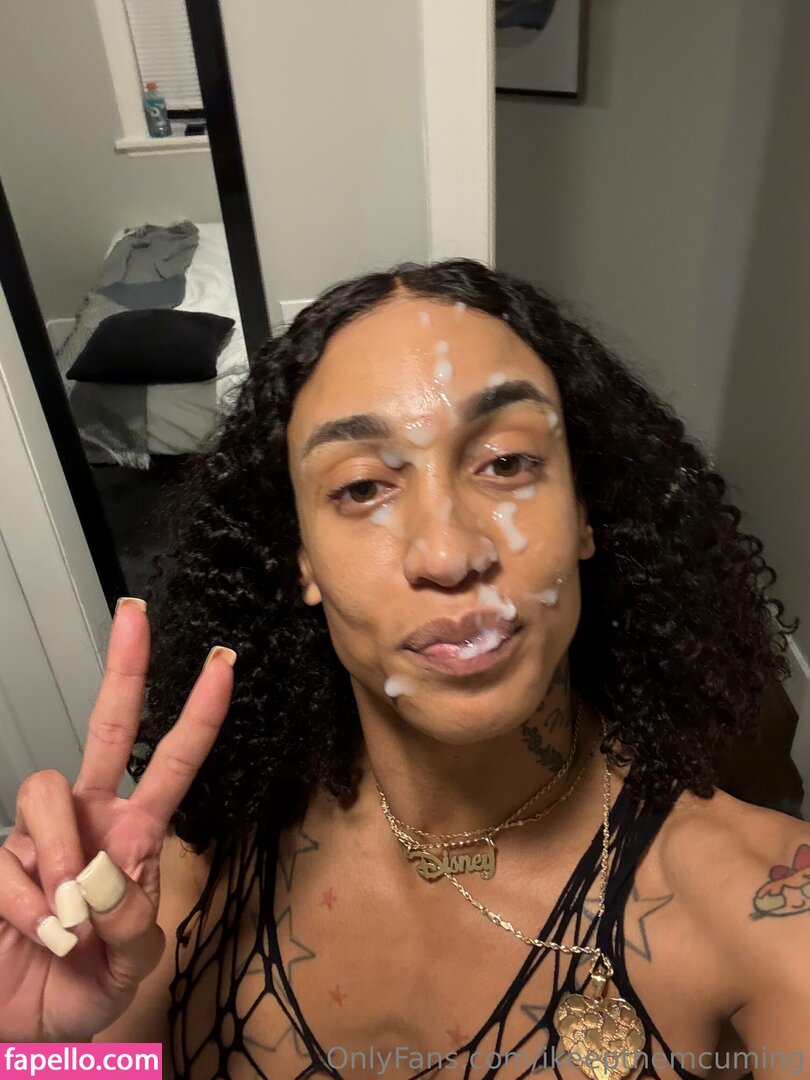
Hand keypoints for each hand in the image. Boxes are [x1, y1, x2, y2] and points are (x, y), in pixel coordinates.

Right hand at [0, 598, 234, 1039]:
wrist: (26, 1026)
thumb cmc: (85, 985)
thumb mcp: (132, 965)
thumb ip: (135, 926)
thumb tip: (105, 883)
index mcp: (134, 834)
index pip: (171, 762)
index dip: (199, 715)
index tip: (223, 665)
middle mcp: (89, 819)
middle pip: (105, 727)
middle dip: (125, 668)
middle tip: (137, 614)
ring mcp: (39, 836)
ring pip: (46, 790)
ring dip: (62, 856)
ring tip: (68, 918)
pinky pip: (11, 862)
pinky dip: (28, 908)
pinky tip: (39, 935)